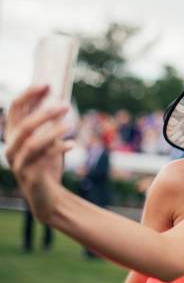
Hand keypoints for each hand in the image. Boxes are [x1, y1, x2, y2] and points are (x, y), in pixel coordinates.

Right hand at [4, 86, 74, 221]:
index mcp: (13, 135)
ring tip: (71, 124)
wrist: (47, 198)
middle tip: (66, 105)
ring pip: (31, 142)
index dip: (29, 94)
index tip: (47, 84)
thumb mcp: (47, 141)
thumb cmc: (47, 165)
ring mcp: (18, 162)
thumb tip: (56, 99)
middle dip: (45, 113)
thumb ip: (47, 124)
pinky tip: (72, 144)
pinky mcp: (29, 175)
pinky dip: (58, 148)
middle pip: (24, 124)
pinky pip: (42, 159)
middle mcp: (11, 147)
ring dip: (52, 131)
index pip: (15, 108)